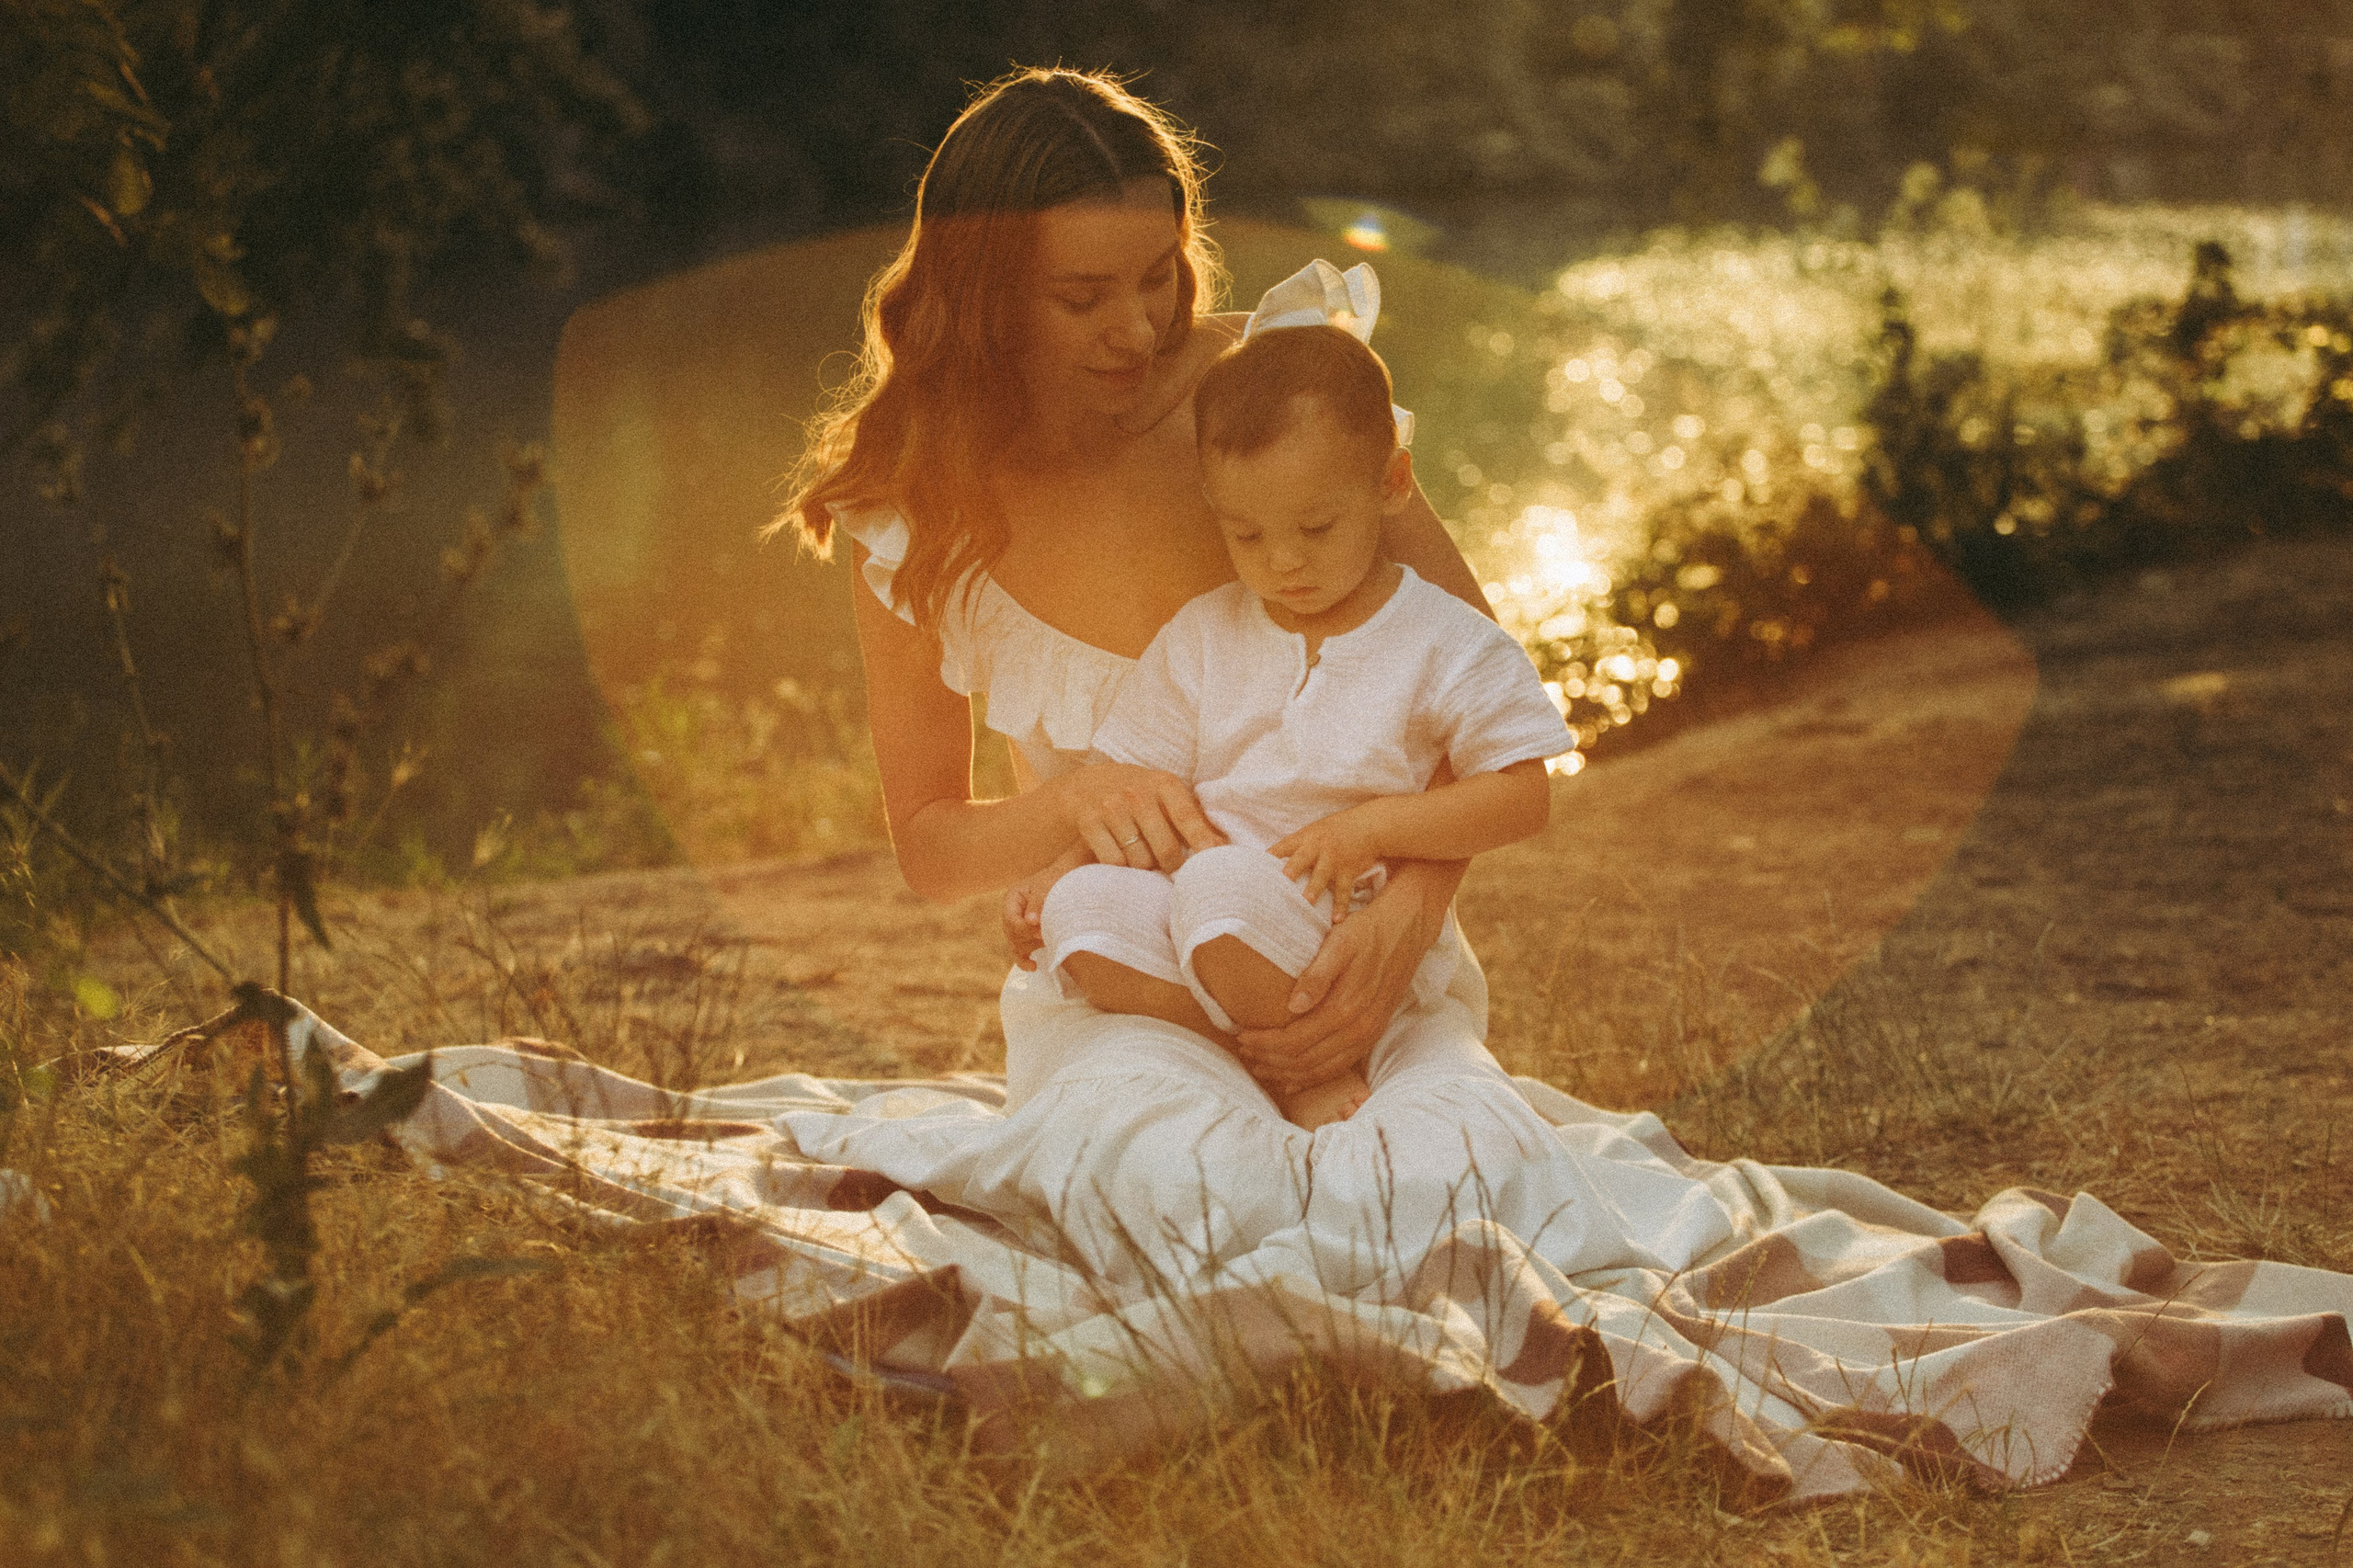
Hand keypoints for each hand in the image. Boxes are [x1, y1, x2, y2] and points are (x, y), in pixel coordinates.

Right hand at [1001, 852, 1081, 969]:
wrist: (1069, 880)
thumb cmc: (1057, 880)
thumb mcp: (1046, 887)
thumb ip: (1038, 903)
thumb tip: (1031, 921)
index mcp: (1012, 899)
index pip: (1011, 920)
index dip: (1024, 929)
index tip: (1041, 933)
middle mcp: (1012, 913)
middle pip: (1012, 935)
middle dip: (1028, 940)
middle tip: (1047, 938)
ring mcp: (1019, 925)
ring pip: (1016, 944)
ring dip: (1031, 948)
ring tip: (1047, 944)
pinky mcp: (1028, 935)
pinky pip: (1021, 950)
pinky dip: (1025, 959)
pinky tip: (1033, 967)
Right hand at [1055, 762, 1224, 871]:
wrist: (1086, 784)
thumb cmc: (1138, 795)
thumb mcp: (1166, 797)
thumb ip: (1194, 820)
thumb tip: (1223, 847)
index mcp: (1164, 784)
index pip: (1188, 818)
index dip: (1202, 843)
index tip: (1212, 864)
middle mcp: (1138, 794)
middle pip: (1166, 849)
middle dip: (1171, 863)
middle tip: (1169, 864)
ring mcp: (1112, 807)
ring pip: (1140, 860)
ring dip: (1144, 864)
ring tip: (1142, 853)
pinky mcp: (1089, 822)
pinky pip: (1114, 861)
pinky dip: (1120, 865)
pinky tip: (1121, 854)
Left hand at [1232, 882, 1435, 1092]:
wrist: (1407, 930)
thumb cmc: (1368, 932)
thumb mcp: (1340, 943)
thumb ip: (1317, 976)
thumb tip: (1293, 1006)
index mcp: (1346, 1008)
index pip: (1295, 1040)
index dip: (1265, 1043)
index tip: (1241, 1036)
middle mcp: (1358, 1029)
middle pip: (1305, 1061)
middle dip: (1271, 1061)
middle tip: (1245, 1055)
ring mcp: (1367, 1035)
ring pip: (1321, 1070)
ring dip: (1289, 1073)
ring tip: (1261, 1068)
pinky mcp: (1372, 1035)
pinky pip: (1340, 1067)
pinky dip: (1314, 1077)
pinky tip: (1295, 1079)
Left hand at [1268, 803, 1387, 921]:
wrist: (1367, 826)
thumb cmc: (1335, 831)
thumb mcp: (1314, 831)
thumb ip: (1296, 846)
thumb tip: (1271, 863)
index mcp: (1306, 837)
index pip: (1284, 845)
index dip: (1271, 855)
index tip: (1256, 866)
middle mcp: (1318, 847)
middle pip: (1302, 858)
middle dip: (1293, 868)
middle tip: (1283, 879)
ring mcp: (1334, 859)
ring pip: (1322, 875)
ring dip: (1314, 888)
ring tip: (1307, 902)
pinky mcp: (1349, 870)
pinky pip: (1344, 890)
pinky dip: (1341, 905)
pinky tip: (1336, 919)